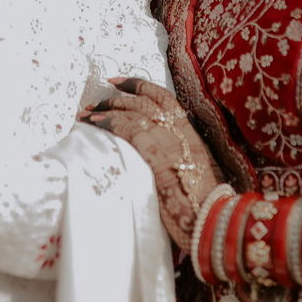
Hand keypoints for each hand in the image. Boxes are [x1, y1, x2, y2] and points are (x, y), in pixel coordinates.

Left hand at [79, 77, 221, 248]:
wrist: (213, 218)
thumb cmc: (205, 202)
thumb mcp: (198, 170)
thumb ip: (182, 155)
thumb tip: (163, 153)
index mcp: (191, 133)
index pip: (164, 98)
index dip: (139, 86)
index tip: (118, 83)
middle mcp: (180, 131)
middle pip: (145, 101)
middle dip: (117, 96)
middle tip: (96, 99)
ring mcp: (169, 141)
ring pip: (135, 112)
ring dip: (107, 109)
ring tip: (87, 113)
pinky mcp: (157, 155)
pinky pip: (129, 129)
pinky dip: (110, 122)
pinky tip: (95, 123)